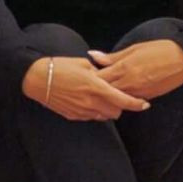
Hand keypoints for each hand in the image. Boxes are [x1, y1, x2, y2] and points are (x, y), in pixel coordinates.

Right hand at [23, 56, 149, 119]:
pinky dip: (94, 111)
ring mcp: (81, 111)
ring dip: (107, 109)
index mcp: (96, 87)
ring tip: (102, 98)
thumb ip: (100, 72)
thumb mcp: (83, 64)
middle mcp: (91, 102)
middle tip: (117, 95)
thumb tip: (109, 74)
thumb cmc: (60, 66)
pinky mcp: (73, 115)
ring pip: (104, 116)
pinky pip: (91, 117)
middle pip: (116, 112)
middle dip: (120, 105)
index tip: (145, 104)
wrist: (37, 78)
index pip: (123, 100)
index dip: (136, 104)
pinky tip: (88, 101)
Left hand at [89, 39, 182, 100]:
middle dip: (95, 93)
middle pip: (105, 93)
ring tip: (99, 97)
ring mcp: (138, 92)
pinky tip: (116, 99)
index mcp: (124, 68)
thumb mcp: (134, 49)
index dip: (89, 79)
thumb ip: (112, 56)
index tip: (82, 78)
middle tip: (86, 91)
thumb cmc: (160, 50)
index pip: (99, 78)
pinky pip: (129, 102)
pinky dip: (121, 101)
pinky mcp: (147, 97)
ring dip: (107, 99)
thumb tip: (93, 55)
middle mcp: (129, 83)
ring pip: (116, 100)